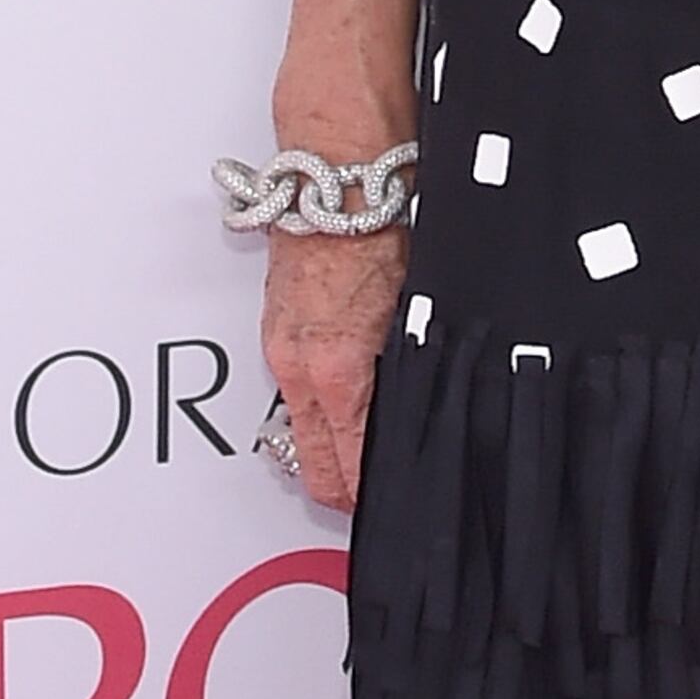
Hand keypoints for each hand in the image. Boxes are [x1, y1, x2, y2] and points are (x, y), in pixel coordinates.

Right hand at [262, 228, 407, 512]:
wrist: (330, 192)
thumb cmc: (372, 237)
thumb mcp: (411, 317)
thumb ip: (409, 372)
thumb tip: (425, 413)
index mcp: (338, 372)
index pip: (351, 462)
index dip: (371, 494)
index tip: (389, 506)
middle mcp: (299, 370)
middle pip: (312, 463)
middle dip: (339, 490)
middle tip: (367, 502)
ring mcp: (280, 354)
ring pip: (297, 431)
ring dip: (325, 451)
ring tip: (358, 461)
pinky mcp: (274, 335)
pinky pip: (291, 396)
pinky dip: (312, 413)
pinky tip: (339, 409)